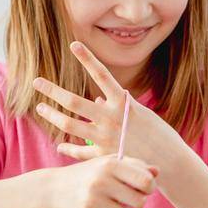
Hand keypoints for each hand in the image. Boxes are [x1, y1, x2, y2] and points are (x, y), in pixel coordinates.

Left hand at [33, 40, 191, 175]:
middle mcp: (111, 118)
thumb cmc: (160, 136)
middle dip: (52, 90)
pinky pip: (81, 152)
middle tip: (36, 82)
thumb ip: (117, 106)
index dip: (87, 58)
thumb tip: (94, 100)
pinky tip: (59, 146)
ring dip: (53, 115)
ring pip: (70, 124)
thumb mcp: (141, 115)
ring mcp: (106, 137)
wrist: (171, 163)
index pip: (101, 75)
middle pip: (74, 101)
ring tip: (41, 108)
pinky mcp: (105, 156)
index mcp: (123, 103)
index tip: (73, 44)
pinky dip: (69, 149)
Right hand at [48, 153, 157, 207]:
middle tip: (122, 199)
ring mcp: (91, 202)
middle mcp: (100, 182)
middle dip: (135, 203)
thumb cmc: (88, 175)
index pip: (146, 182)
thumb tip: (157, 172)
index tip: (141, 189)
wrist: (52, 190)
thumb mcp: (108, 164)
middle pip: (140, 203)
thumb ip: (134, 166)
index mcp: (109, 165)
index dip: (149, 188)